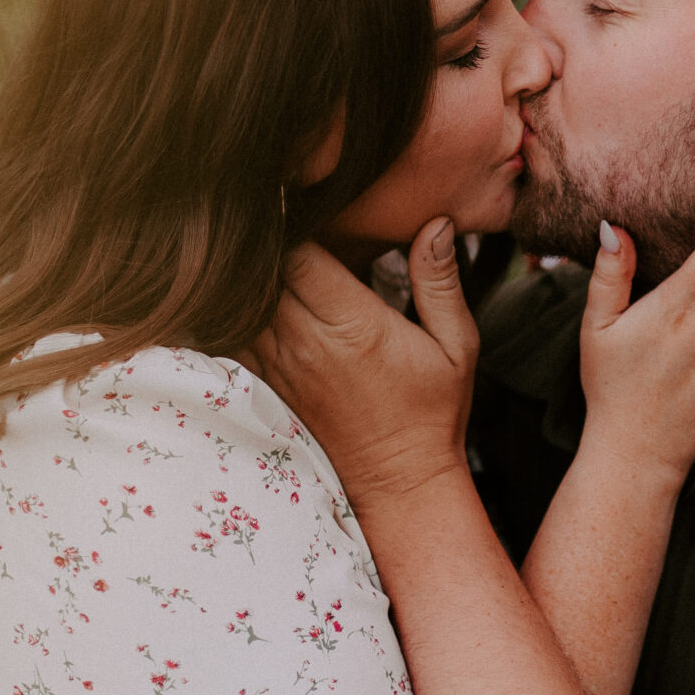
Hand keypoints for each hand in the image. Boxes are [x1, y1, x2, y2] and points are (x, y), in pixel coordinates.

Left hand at [252, 220, 477, 509]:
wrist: (399, 483)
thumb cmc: (432, 412)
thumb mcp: (456, 346)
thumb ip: (440, 282)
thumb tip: (436, 224)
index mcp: (356, 326)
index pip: (301, 254)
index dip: (299, 226)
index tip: (311, 211)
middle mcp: (309, 345)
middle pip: (267, 273)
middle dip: (275, 247)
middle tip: (290, 226)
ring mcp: (282, 368)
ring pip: (246, 302)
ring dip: (257, 280)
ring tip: (274, 261)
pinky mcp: (268, 387)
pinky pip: (237, 336)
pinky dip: (243, 314)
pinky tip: (261, 301)